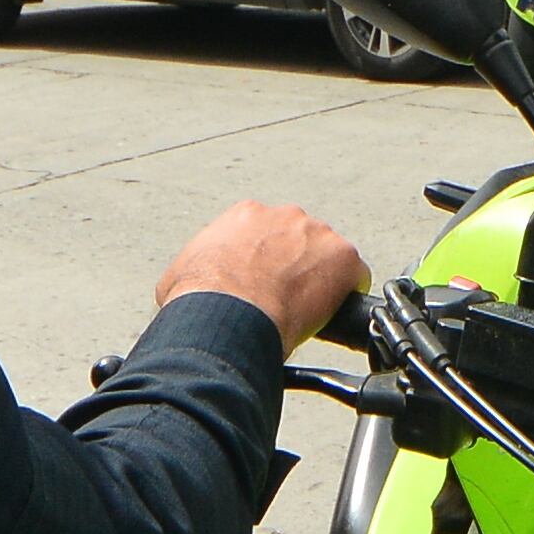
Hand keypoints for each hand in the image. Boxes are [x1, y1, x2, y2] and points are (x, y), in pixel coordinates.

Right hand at [157, 202, 368, 353]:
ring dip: (320, 280)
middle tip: (284, 299)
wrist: (229, 313)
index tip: (264, 284)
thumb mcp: (179, 274)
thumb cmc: (201, 298)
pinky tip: (330, 317)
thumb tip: (186, 287)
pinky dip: (347, 296)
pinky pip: (355, 276)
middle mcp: (286, 216)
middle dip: (296, 267)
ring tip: (304, 312)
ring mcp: (318, 234)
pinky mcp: (344, 258)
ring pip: (328, 257)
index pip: (267, 235)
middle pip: (301, 241)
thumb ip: (193, 268)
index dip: (267, 263)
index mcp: (246, 216)